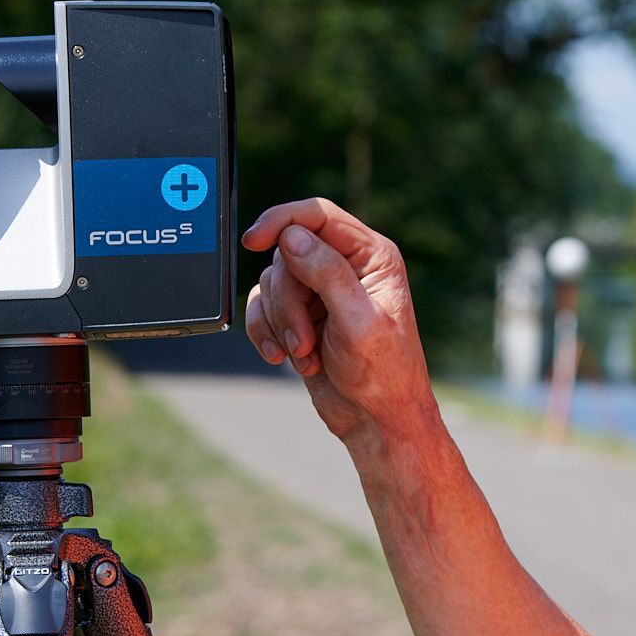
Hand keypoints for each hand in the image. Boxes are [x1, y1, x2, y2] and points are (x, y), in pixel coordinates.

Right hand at [240, 197, 437, 444]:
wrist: (375, 419)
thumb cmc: (382, 374)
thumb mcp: (359, 321)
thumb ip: (327, 273)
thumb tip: (291, 235)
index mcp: (371, 256)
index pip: (318, 215)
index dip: (282, 220)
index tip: (253, 240)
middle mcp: (345, 266)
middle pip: (287, 253)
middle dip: (288, 301)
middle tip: (306, 341)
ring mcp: (320, 291)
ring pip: (272, 281)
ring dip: (281, 323)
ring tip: (306, 354)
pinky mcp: (299, 315)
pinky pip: (262, 307)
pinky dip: (266, 332)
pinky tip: (284, 358)